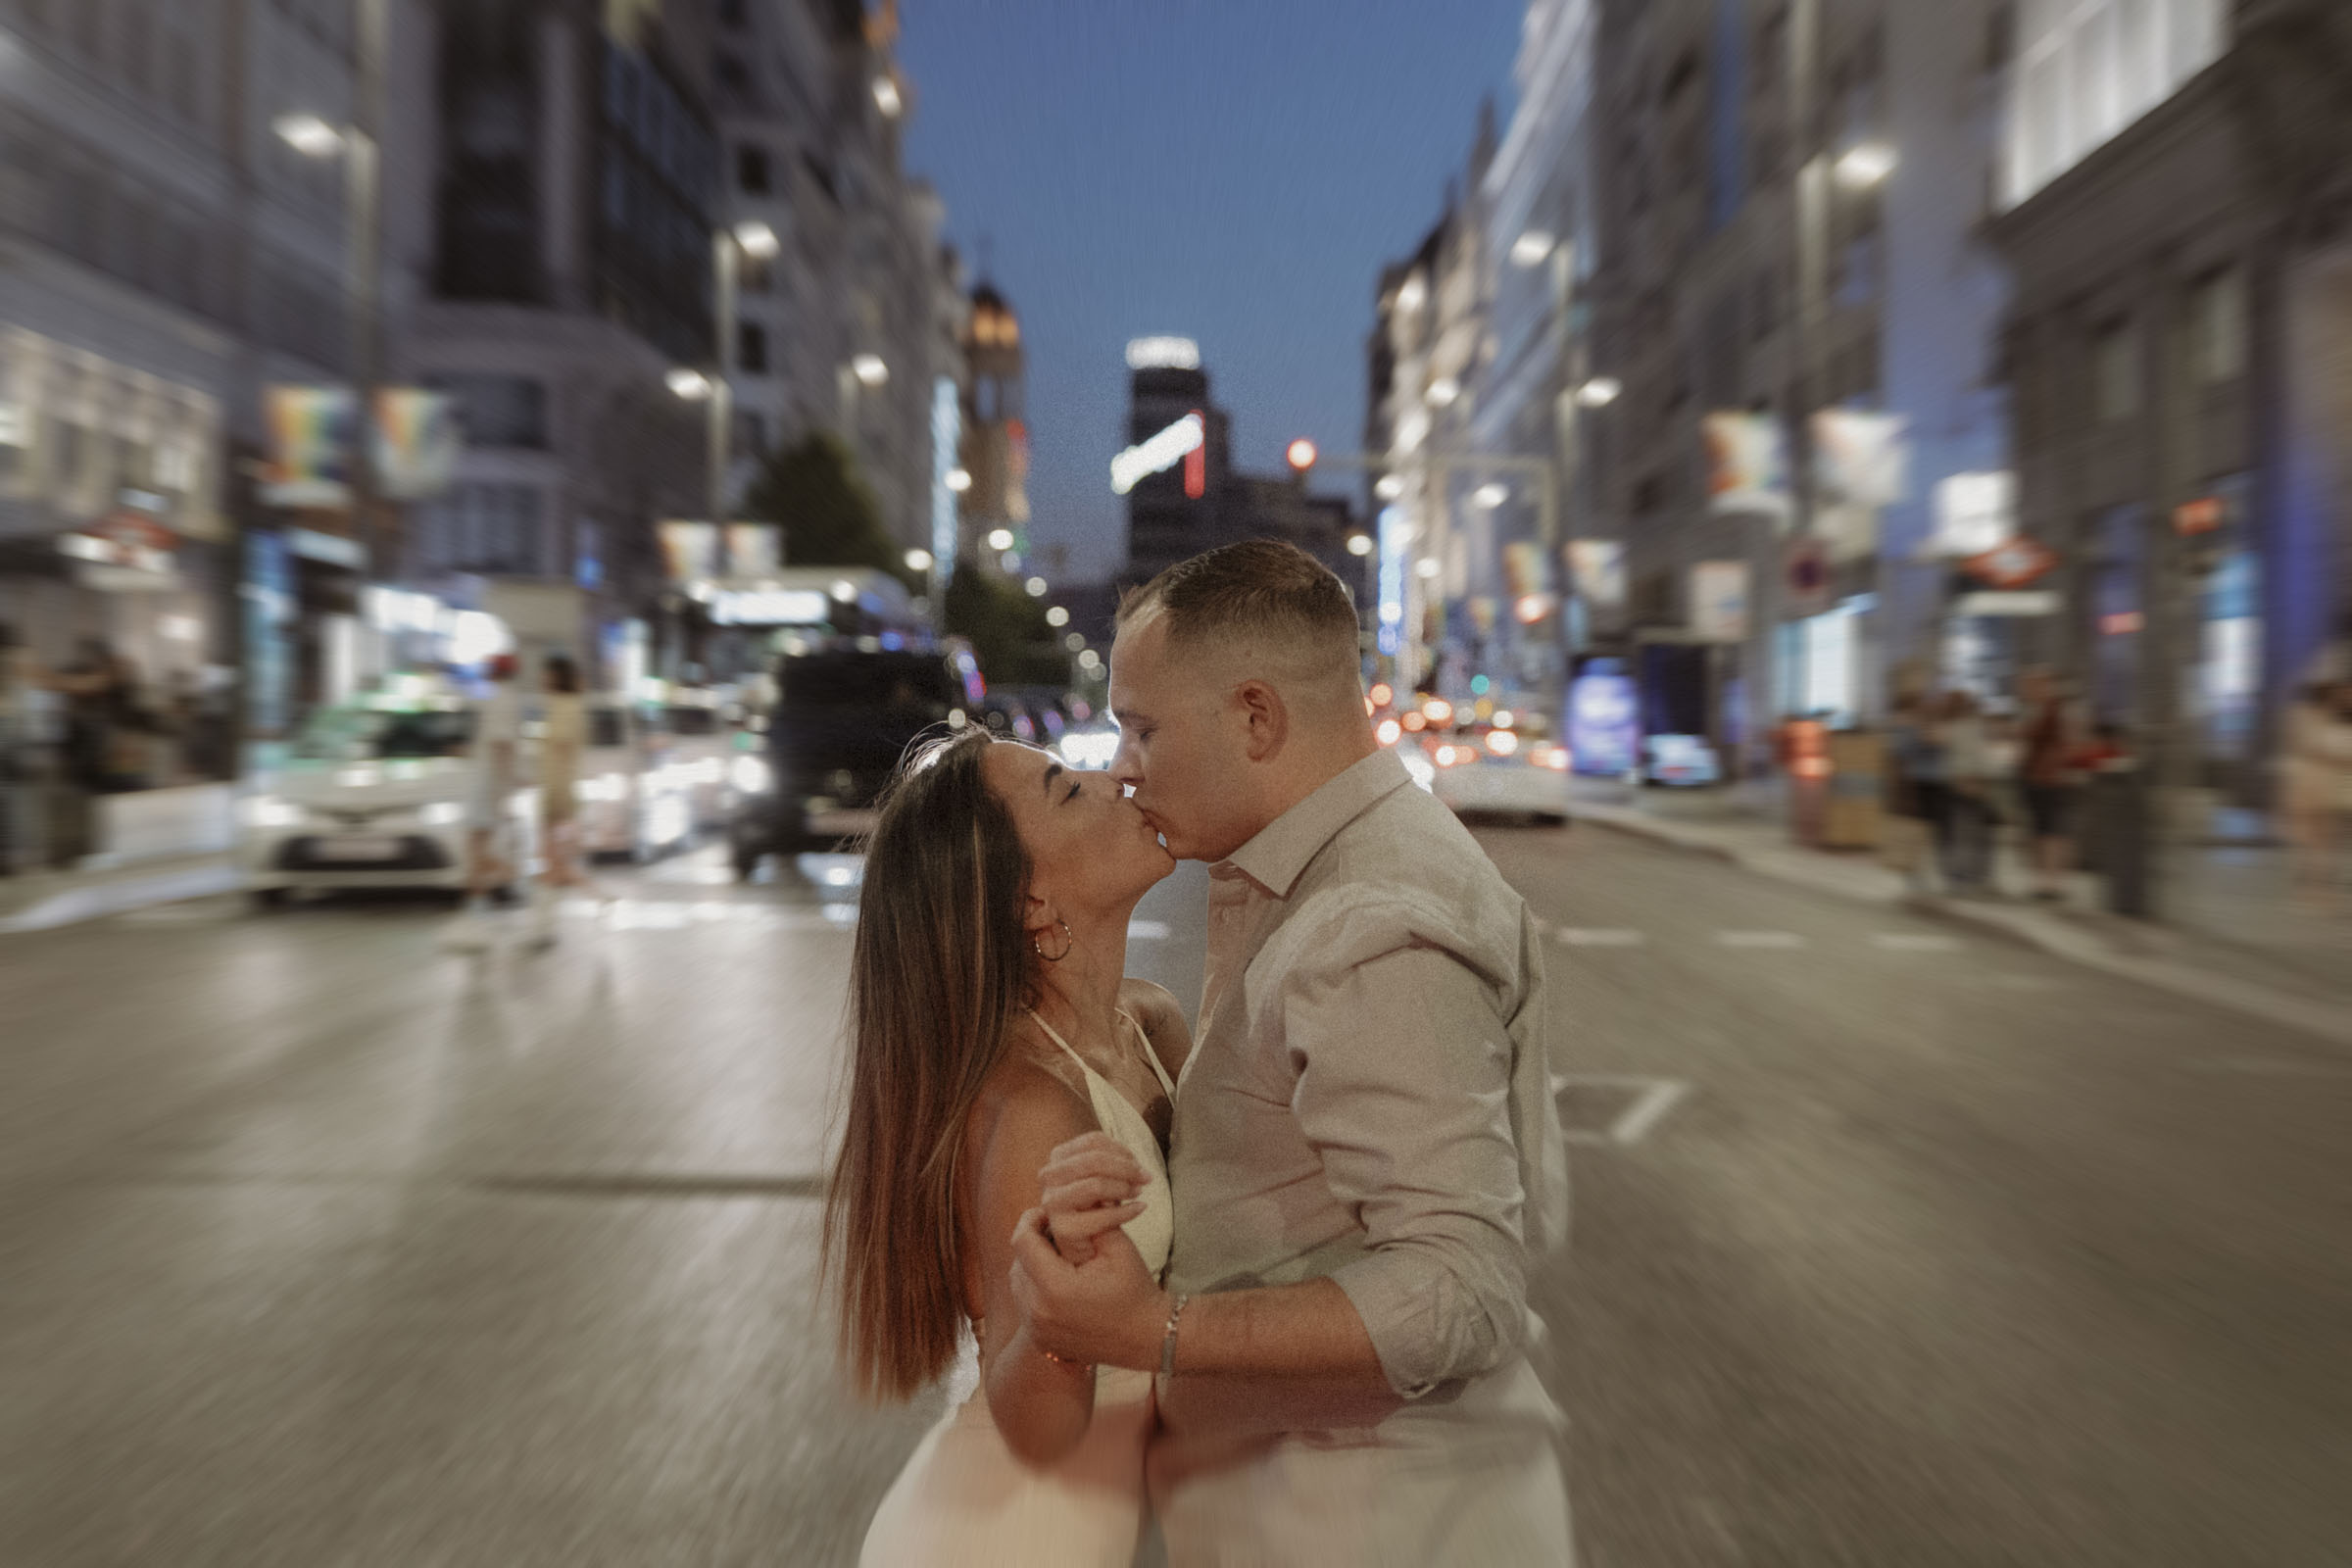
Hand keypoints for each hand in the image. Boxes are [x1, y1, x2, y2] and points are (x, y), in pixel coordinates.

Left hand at [1009, 1207, 1167, 1369]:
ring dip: (1032, 1265)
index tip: (1046, 1210)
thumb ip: (1088, 1218)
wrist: (1147, 1338)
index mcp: (1055, 1288)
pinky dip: (1037, 1289)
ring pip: (1019, 1282)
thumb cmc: (1135, 1291)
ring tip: (1059, 1257)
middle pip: (1018, 1261)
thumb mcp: (1117, 1247)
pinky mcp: (1042, 1342)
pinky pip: (1026, 1305)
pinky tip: (1060, 1281)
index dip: (1031, 1219)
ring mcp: (1038, 1331)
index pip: (1023, 1241)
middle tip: (1056, 1232)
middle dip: (1034, 1242)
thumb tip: (1068, 1193)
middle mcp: (1038, 1313)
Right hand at [1038, 1132, 1147, 1264]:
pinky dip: (1125, 1212)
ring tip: (1139, 1193)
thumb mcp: (1101, 1177)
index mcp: (1058, 1158)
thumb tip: (1130, 1160)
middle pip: (1093, 1160)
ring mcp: (1052, 1203)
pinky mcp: (1062, 1229)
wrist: (1086, 1249)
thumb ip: (1108, 1162)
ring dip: (1123, 1188)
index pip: (1092, 1142)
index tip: (1137, 1162)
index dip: (1121, 1150)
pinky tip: (1139, 1209)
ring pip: (1095, 1185)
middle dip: (1126, 1168)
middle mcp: (1049, 1177)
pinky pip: (1101, 1216)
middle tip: (1146, 1177)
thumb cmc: (1095, 1207)